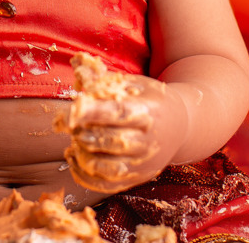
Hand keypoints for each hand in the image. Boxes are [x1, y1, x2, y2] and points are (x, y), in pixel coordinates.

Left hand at [58, 70, 188, 193]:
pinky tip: (74, 157)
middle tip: (68, 123)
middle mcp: (149, 141)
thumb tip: (76, 62)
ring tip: (73, 141)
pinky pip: (107, 185)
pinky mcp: (138, 178)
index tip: (73, 108)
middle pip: (113, 141)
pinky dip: (85, 176)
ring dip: (84, 156)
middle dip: (85, 133)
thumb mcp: (133, 83)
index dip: (94, 112)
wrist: (181, 124)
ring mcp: (144, 163)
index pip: (120, 113)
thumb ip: (103, 78)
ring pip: (109, 168)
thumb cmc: (149, 99)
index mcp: (149, 111)